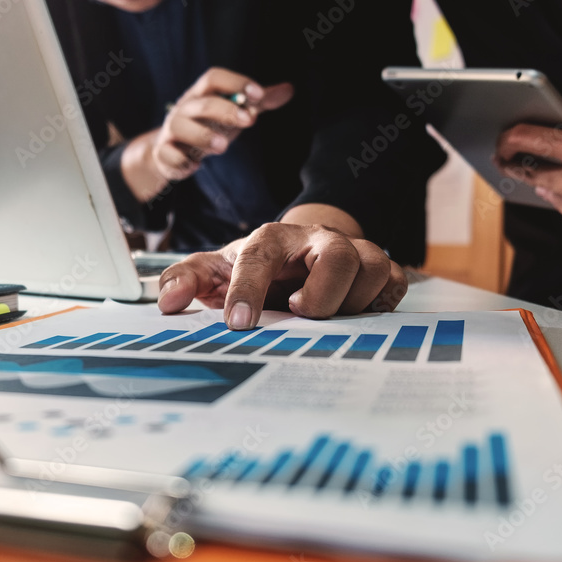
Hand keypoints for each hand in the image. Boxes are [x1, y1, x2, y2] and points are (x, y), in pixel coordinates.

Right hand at [122, 69, 293, 200]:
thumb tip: (289, 89)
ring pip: (180, 126)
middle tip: (250, 121)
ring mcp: (171, 130)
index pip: (214, 78)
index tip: (258, 94)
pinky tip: (195, 167)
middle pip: (202, 103)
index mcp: (201, 94)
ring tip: (222, 147)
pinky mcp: (163, 152)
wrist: (172, 149)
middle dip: (226, 111)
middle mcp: (184, 109)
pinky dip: (181, 161)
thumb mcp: (233, 112)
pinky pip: (168, 154)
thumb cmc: (208, 125)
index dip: (236, 82)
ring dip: (202, 135)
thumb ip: (259, 102)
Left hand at [157, 222, 407, 328]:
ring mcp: (355, 254)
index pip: (260, 256)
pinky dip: (378, 306)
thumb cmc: (255, 269)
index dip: (248, 288)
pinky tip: (354, 319)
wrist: (297, 258)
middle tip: (300, 314)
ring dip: (350, 304)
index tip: (238, 322)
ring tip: (326, 318)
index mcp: (271, 239)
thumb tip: (167, 300)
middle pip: (336, 256)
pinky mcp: (382, 273)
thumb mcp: (215, 271)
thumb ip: (185, 279)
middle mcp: (317, 241)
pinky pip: (394, 288)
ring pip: (373, 271)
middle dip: (321, 294)